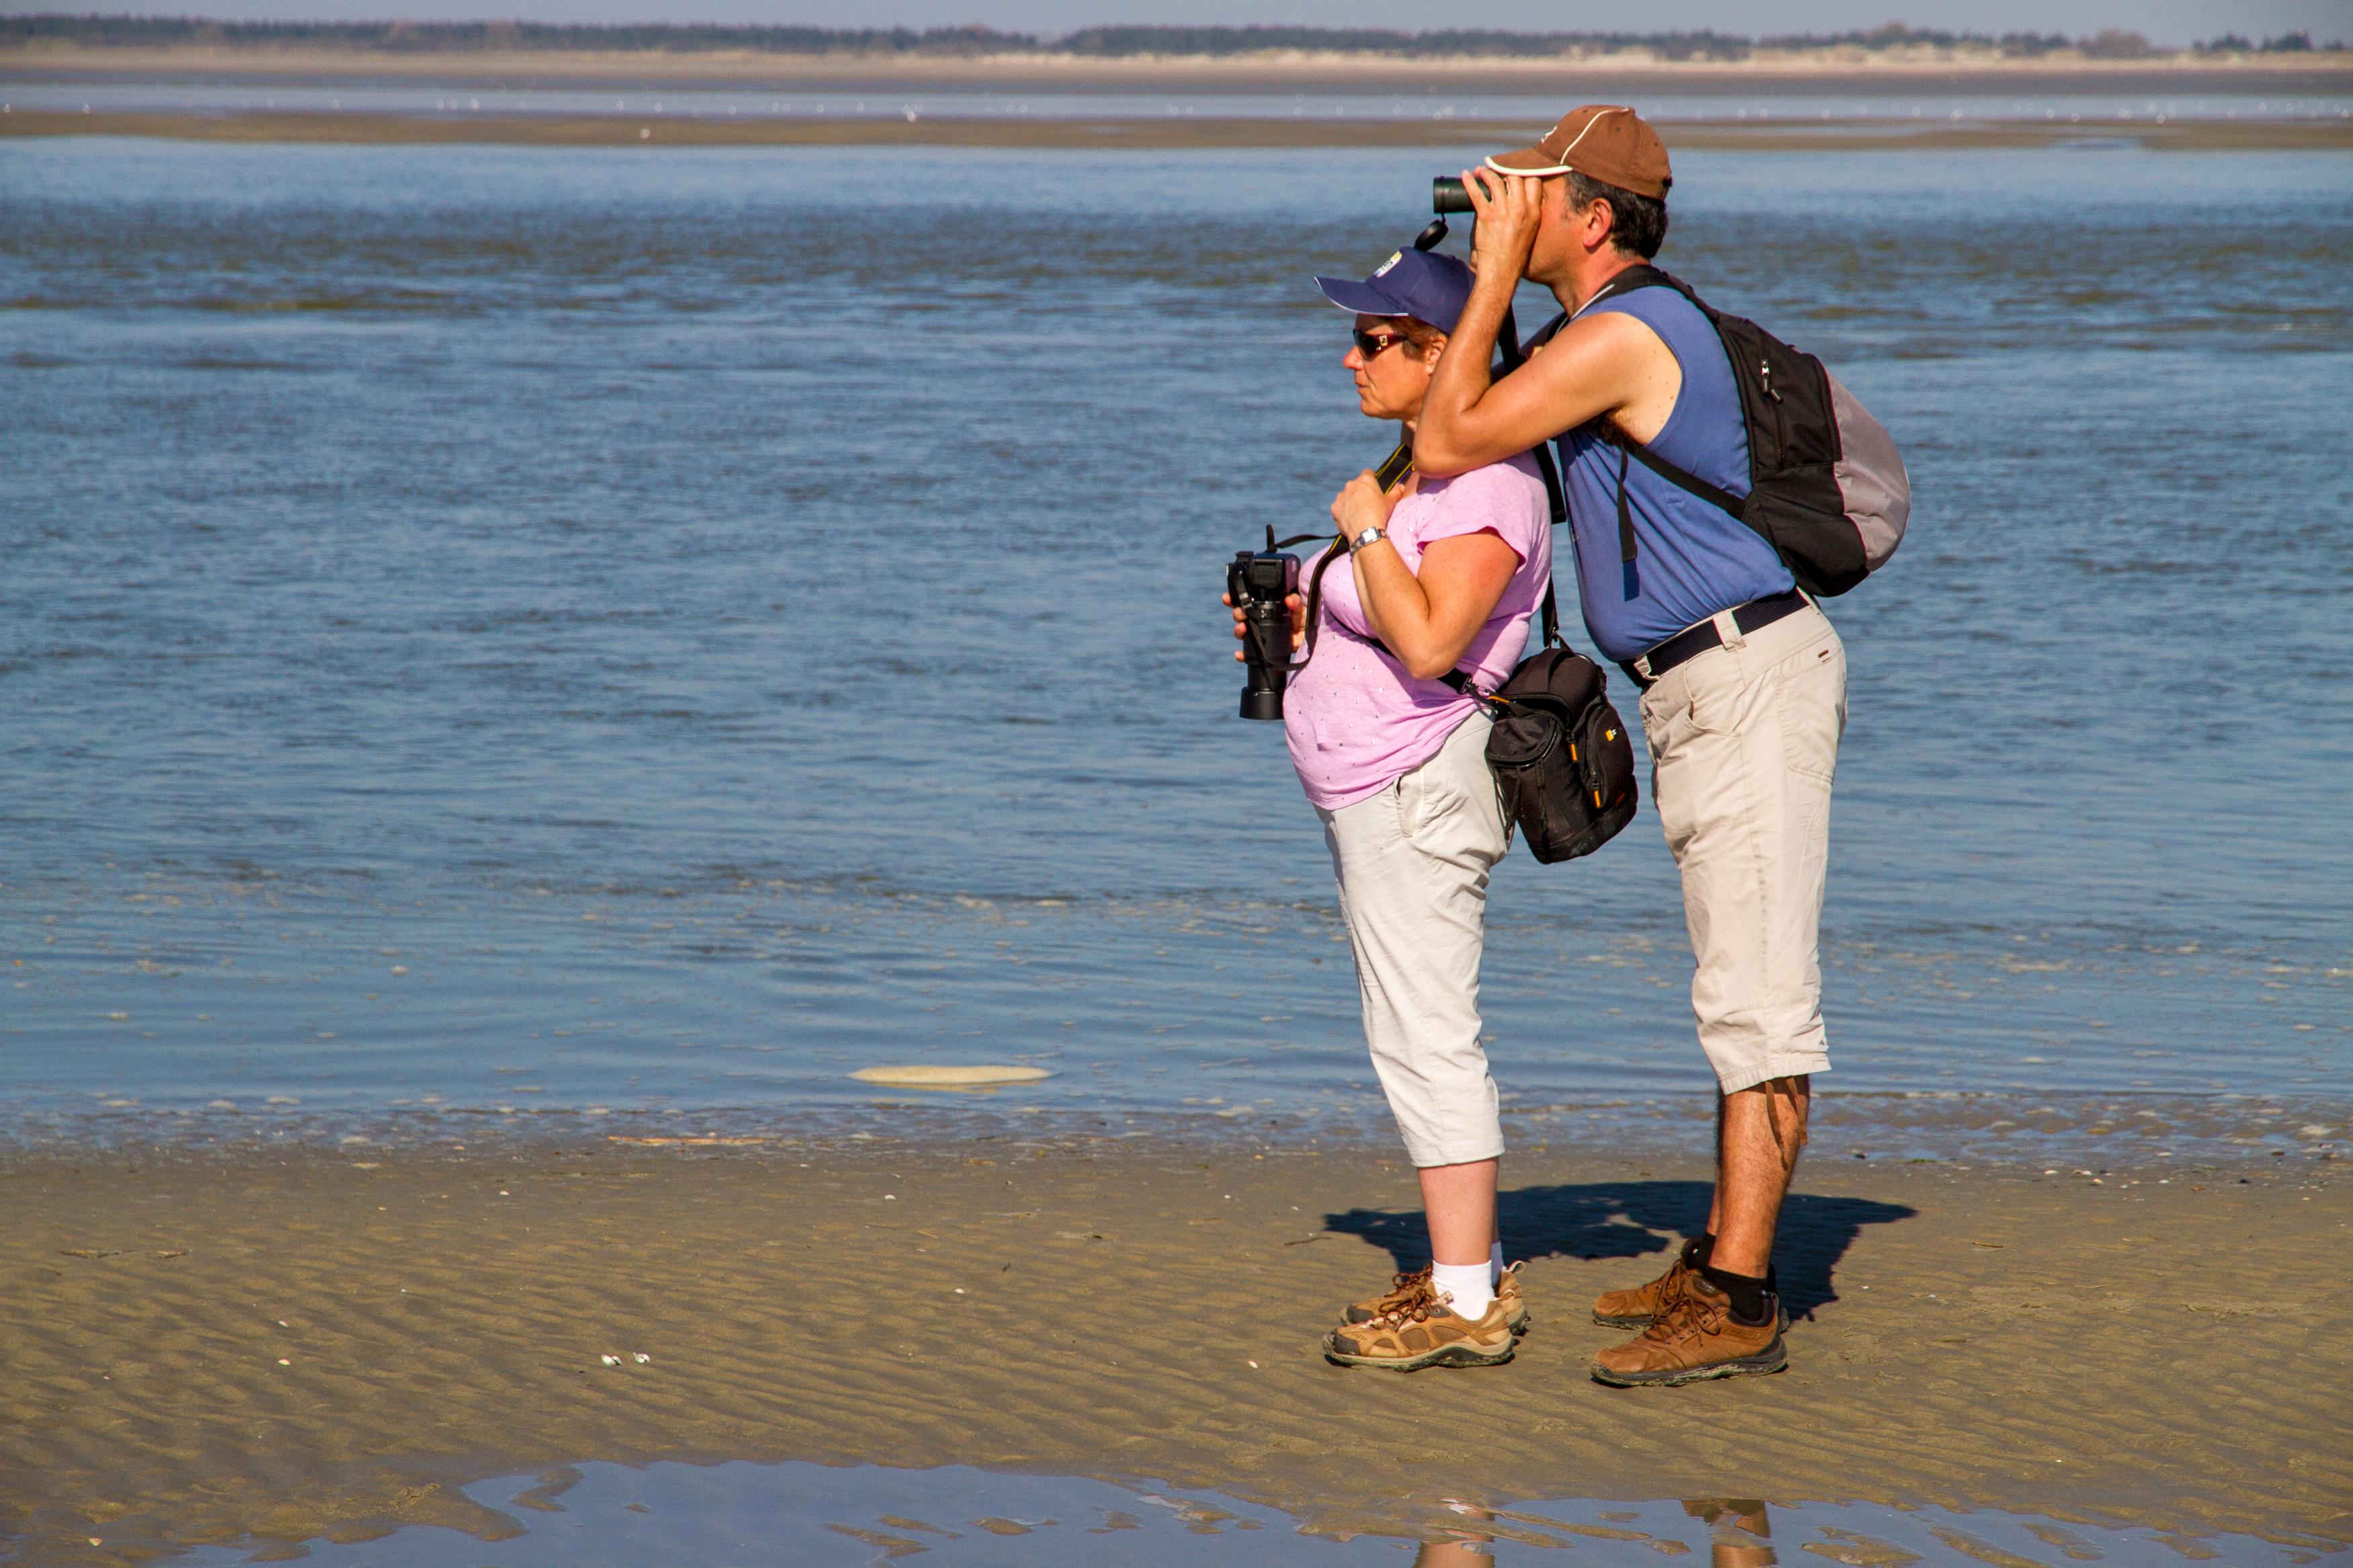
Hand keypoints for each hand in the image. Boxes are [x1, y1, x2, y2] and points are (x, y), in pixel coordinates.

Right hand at [1225, 591, 1307, 657]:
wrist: (1315, 640)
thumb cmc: (1307, 621)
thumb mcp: (1302, 609)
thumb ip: (1296, 603)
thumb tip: (1289, 599)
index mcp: (1267, 608)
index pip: (1247, 600)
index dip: (1235, 598)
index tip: (1227, 597)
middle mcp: (1260, 621)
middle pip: (1242, 616)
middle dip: (1236, 614)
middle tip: (1240, 614)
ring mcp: (1261, 635)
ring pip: (1243, 633)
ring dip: (1238, 631)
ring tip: (1241, 629)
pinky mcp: (1265, 650)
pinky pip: (1250, 654)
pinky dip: (1243, 655)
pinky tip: (1239, 654)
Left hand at [1331, 468, 1399, 544]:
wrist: (1366, 531)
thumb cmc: (1380, 514)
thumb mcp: (1391, 502)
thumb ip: (1396, 492)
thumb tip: (1401, 486)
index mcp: (1366, 480)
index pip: (1367, 473)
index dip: (1371, 479)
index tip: (1372, 486)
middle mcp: (1351, 485)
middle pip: (1355, 485)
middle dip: (1359, 492)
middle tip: (1366, 504)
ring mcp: (1341, 496)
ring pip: (1345, 496)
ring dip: (1350, 501)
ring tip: (1357, 513)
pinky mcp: (1334, 507)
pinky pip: (1339, 507)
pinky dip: (1343, 511)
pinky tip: (1350, 519)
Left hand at [1461, 166, 1542, 282]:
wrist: (1501, 272)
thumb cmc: (1514, 256)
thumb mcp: (1528, 232)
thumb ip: (1524, 215)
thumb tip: (1510, 199)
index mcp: (1534, 212)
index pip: (1533, 181)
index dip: (1524, 174)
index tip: (1515, 173)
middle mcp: (1520, 208)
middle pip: (1514, 177)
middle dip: (1504, 172)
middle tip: (1496, 172)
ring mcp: (1503, 211)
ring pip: (1495, 180)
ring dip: (1486, 173)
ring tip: (1480, 172)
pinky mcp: (1486, 216)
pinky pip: (1476, 192)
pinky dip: (1469, 182)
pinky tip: (1465, 176)